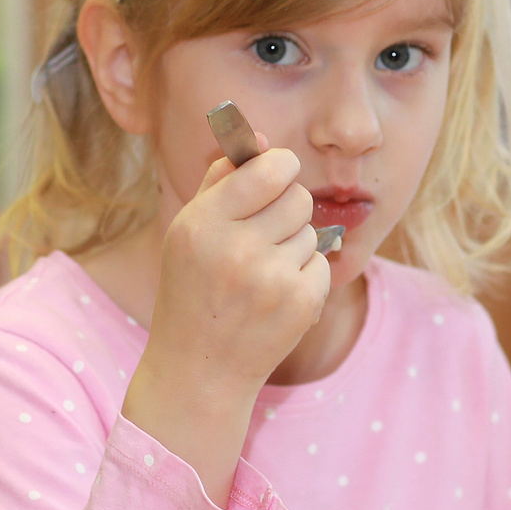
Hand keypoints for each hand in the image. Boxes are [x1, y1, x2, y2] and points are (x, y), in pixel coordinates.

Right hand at [121, 137, 330, 489]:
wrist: (199, 369)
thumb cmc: (193, 290)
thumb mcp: (189, 231)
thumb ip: (223, 180)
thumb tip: (264, 140)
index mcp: (203, 223)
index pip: (269, 169)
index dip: (280, 167)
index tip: (276, 176)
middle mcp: (237, 249)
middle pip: (298, 197)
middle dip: (287, 209)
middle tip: (263, 234)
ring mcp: (272, 280)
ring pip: (311, 232)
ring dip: (293, 246)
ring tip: (260, 273)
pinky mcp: (301, 304)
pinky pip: (321, 264)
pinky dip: (304, 276)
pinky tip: (275, 296)